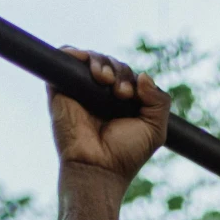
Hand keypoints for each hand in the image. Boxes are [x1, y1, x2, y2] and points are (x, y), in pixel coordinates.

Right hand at [47, 51, 169, 187]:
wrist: (98, 168)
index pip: (127, 74)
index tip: (131, 96)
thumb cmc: (125, 154)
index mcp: (120, 103)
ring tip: (104, 78)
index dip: (131, 78)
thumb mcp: (155, 129)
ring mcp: (79, 92)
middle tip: (121, 93)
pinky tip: (85, 62)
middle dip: (119, 71)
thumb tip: (143, 75)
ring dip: (100, 61)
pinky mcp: (60, 89)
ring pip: (90, 58)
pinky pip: (64, 57)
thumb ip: (160, 101)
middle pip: (111, 63)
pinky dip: (74, 52)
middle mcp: (99, 96)